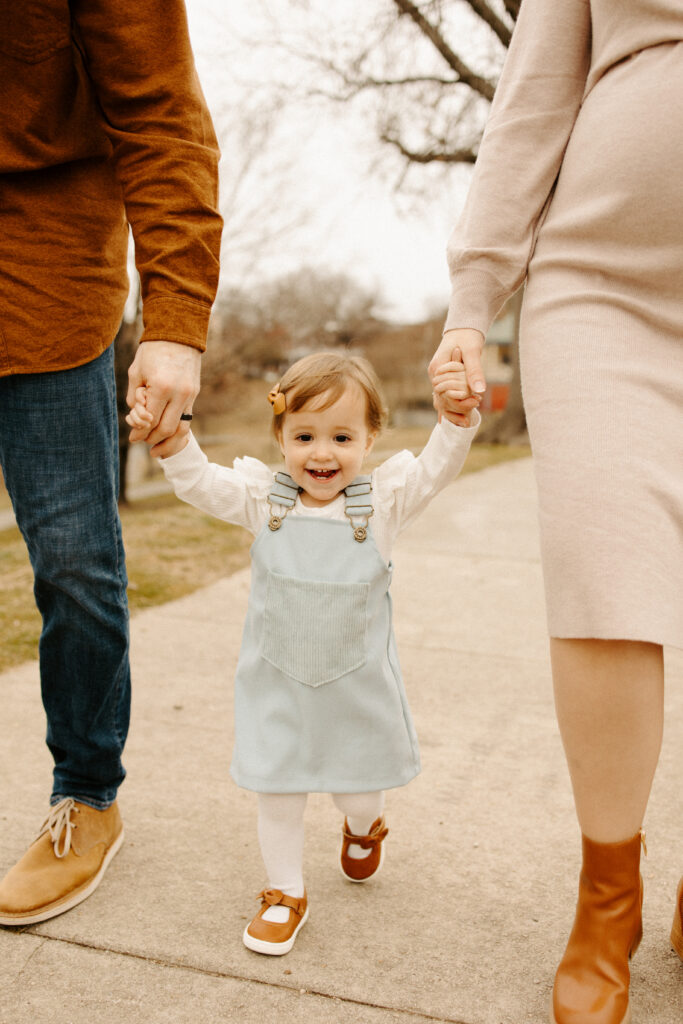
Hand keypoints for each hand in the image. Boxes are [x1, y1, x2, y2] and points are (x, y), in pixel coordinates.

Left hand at [126, 340, 199, 454]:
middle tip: (142, 441)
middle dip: (152, 439)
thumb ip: (134, 397)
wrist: (178, 333)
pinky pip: (187, 419)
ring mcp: (190, 395)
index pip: (150, 420)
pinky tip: (169, 438)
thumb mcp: (136, 373)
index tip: (132, 438)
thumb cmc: (152, 351)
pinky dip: (178, 432)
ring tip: (157, 450)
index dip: (140, 432)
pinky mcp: (194, 395)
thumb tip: (137, 420)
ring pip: (181, 429)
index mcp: (161, 387)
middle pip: (166, 429)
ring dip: (168, 442)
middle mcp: (179, 394)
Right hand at [428, 328, 485, 419]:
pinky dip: (452, 404)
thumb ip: (474, 371)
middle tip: (469, 422)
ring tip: (465, 423)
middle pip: (441, 399)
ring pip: (442, 398)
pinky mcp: (444, 376)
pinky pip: (445, 394)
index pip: (444, 393)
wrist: (465, 325)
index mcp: (437, 368)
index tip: (474, 407)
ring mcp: (437, 375)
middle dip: (455, 410)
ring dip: (453, 410)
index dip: (459, 403)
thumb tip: (480, 390)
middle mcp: (434, 374)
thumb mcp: (473, 352)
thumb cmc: (468, 336)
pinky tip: (459, 417)